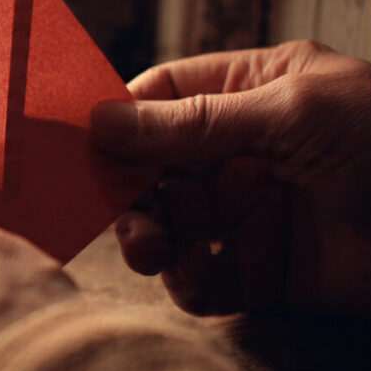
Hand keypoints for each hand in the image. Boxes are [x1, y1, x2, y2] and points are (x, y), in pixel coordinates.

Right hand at [92, 40, 370, 315]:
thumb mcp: (291, 112)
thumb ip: (193, 121)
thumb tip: (102, 118)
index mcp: (251, 90)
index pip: (161, 97)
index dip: (117, 119)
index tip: (80, 146)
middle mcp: (242, 149)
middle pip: (153, 166)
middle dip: (130, 190)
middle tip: (124, 215)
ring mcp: (251, 211)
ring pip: (170, 223)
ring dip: (150, 237)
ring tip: (153, 250)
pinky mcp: (263, 270)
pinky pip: (204, 275)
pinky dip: (192, 280)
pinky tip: (204, 276)